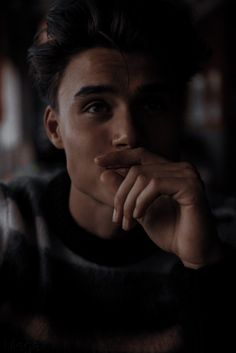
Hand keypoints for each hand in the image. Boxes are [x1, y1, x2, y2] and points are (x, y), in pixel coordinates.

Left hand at [95, 147, 222, 268]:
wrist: (191, 252)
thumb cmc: (170, 231)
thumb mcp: (138, 210)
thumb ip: (125, 192)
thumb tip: (103, 173)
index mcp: (169, 171)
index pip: (140, 154)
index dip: (118, 157)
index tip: (97, 162)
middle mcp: (180, 168)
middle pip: (137, 169)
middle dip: (121, 195)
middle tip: (117, 219)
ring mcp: (188, 175)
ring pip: (143, 176)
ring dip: (129, 202)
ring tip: (127, 223)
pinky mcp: (191, 186)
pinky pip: (155, 184)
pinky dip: (141, 202)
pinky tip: (139, 217)